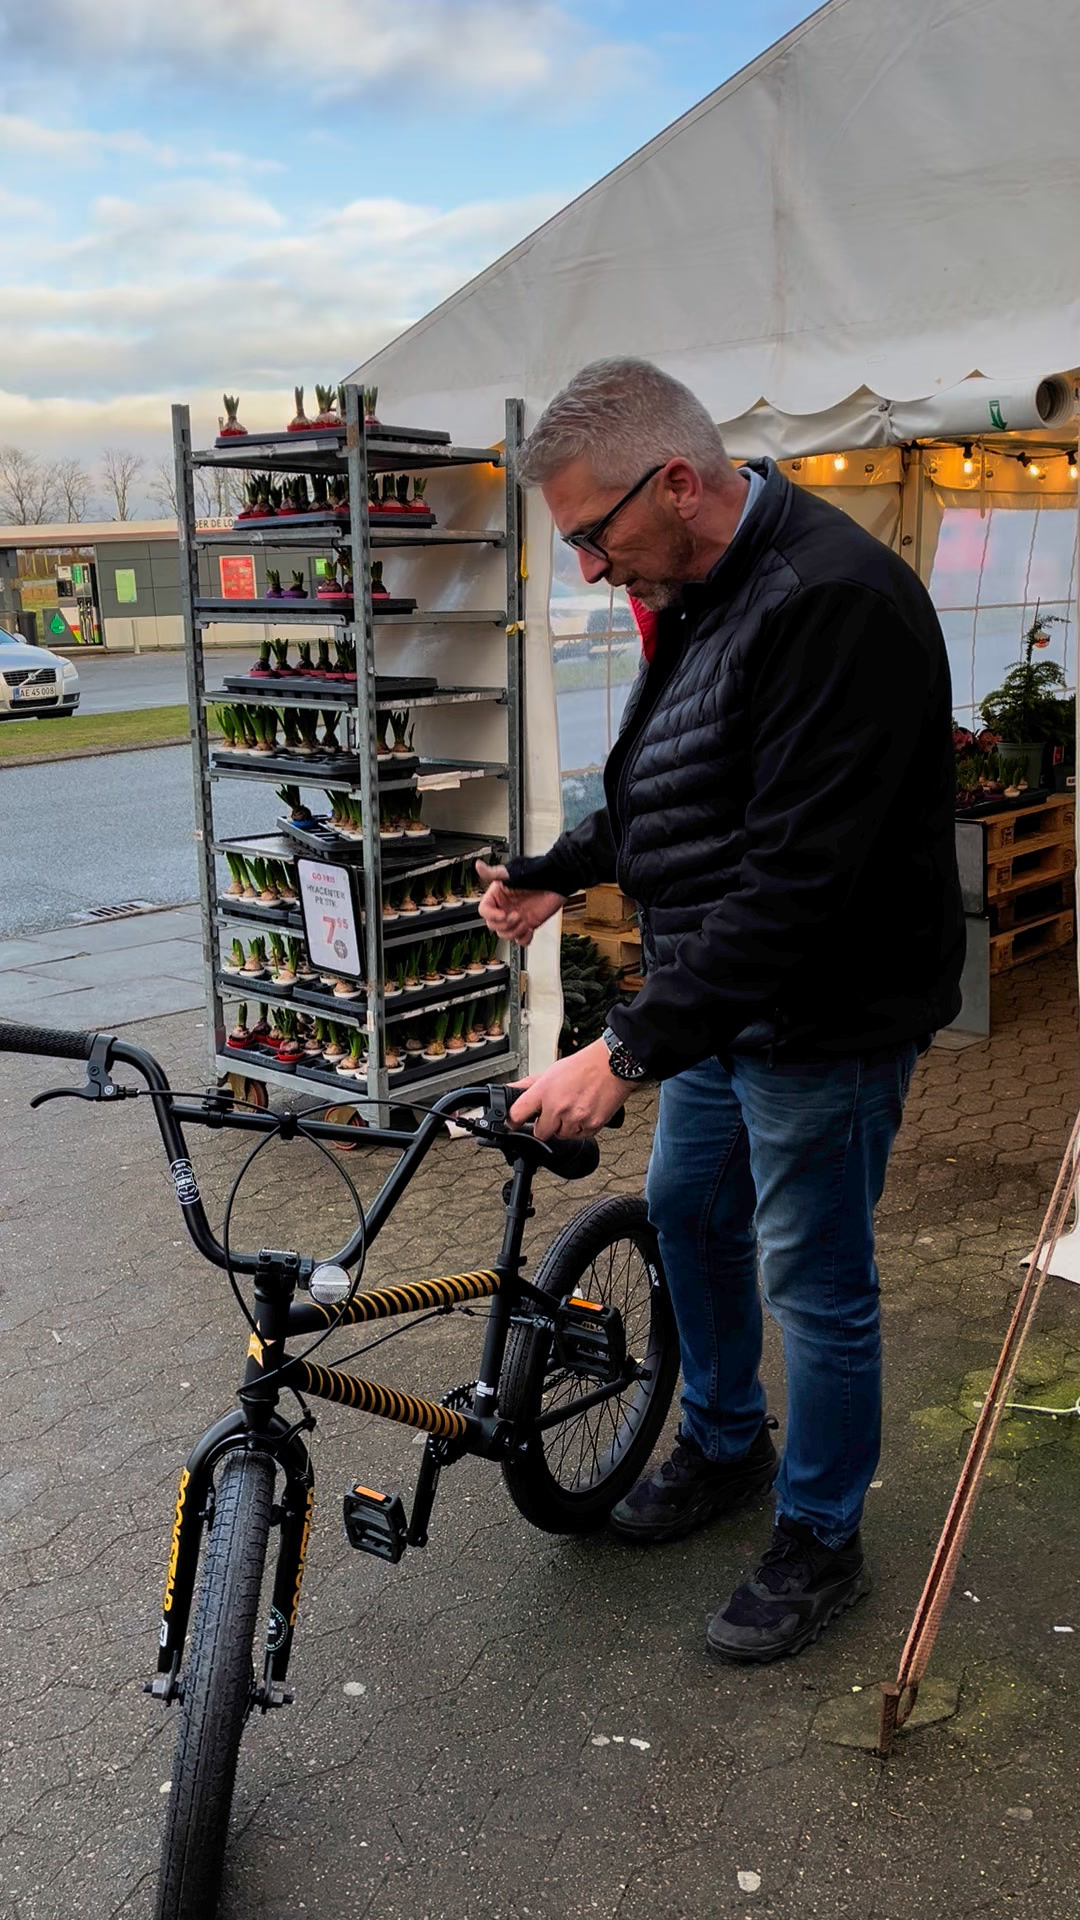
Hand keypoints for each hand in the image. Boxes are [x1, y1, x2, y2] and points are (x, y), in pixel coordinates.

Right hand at [475, 860, 563, 947]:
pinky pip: (520, 939)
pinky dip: (524, 939)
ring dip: (515, 931)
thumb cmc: (538, 872)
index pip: (484, 910)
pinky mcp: (528, 924)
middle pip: (493, 925)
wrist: (558, 879)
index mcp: (498, 895)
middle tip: (518, 915)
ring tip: (525, 921)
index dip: (491, 915)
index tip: (503, 914)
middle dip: (505, 924)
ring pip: (505, 934)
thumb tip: (478, 866)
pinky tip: (530, 930)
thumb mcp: (513, 872)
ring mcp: (516, 917)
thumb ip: (494, 873)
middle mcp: (505, 907)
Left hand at [508, 1040, 629, 1139]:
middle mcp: (558, 1106)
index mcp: (544, 1091)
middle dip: (544, 1126)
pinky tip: (584, 1111)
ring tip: (573, 1108)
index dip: (513, 1121)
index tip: (514, 1122)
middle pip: (540, 1133)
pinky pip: (579, 1136)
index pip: (517, 1115)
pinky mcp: (591, 1126)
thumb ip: (528, 1085)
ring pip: (561, 1135)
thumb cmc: (583, 1066)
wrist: (612, 1065)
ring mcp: (575, 1118)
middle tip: (553, 1113)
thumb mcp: (551, 1071)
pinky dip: (580, 1127)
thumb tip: (510, 1090)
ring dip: (564, 1126)